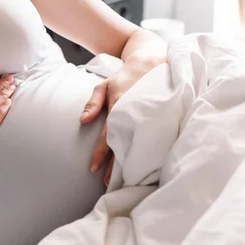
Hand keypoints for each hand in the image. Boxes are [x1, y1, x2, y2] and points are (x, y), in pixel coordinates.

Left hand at [80, 55, 163, 185]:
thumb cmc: (124, 76)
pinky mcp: (162, 116)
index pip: (108, 135)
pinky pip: (155, 137)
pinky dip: (152, 151)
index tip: (93, 168)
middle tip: (108, 182)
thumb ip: (93, 102)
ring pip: (141, 143)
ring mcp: (150, 116)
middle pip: (124, 144)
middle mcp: (134, 113)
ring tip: (129, 179)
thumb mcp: (104, 84)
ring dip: (134, 161)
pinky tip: (149, 165)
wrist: (153, 61)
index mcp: (119, 106)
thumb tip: (82, 120)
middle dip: (116, 165)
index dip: (101, 153)